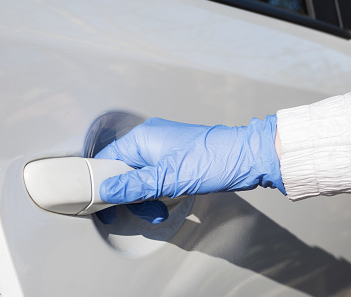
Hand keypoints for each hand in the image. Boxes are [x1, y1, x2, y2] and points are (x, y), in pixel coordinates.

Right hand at [95, 116, 283, 222]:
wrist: (247, 157)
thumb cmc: (212, 160)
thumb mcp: (168, 179)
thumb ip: (134, 187)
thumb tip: (107, 191)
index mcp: (142, 138)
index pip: (107, 159)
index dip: (103, 183)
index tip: (103, 204)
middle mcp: (149, 140)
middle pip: (123, 171)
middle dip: (130, 195)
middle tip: (143, 210)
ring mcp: (163, 149)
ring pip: (140, 177)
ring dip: (145, 198)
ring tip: (158, 211)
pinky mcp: (175, 158)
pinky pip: (155, 177)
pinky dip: (156, 192)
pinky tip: (165, 203)